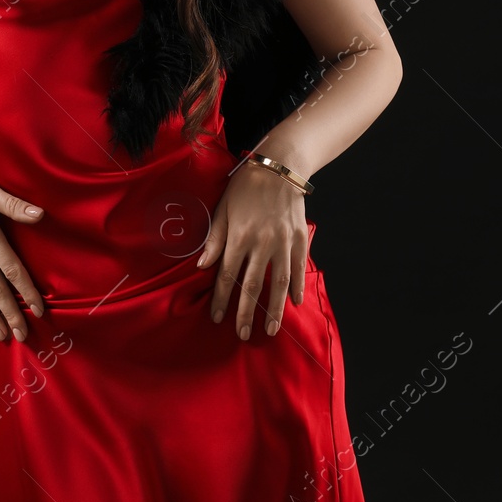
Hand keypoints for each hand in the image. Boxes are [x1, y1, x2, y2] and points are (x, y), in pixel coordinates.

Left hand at [196, 160, 308, 339]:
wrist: (279, 166)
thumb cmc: (245, 186)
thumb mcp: (222, 209)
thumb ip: (214, 239)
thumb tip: (201, 265)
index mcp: (239, 236)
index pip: (228, 276)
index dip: (222, 299)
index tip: (218, 318)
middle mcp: (261, 242)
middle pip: (252, 285)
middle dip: (246, 313)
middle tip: (242, 334)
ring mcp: (283, 241)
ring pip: (278, 282)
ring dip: (274, 308)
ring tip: (271, 329)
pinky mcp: (299, 237)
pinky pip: (299, 267)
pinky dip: (298, 286)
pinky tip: (295, 303)